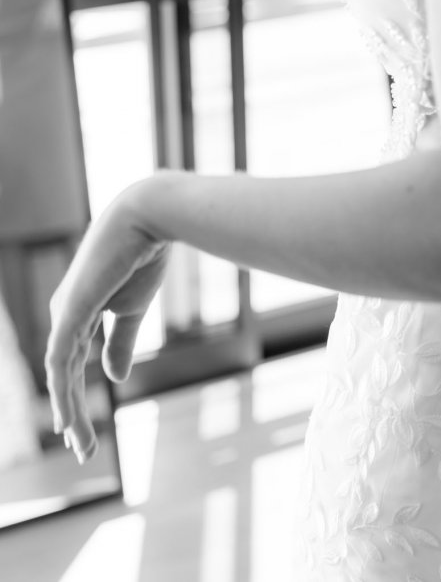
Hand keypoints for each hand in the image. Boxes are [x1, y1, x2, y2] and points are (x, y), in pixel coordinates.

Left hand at [46, 181, 168, 462]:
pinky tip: (67, 415)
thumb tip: (113, 377)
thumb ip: (121, 342)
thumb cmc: (144, 258)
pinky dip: (63, 390)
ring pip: (60, 374)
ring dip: (69, 410)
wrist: (148, 221)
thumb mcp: (133, 310)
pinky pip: (61, 359)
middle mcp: (66, 316)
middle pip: (62, 375)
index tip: (81, 432)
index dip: (75, 398)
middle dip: (71, 414)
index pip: (72, 365)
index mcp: (80, 314)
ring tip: (78, 443)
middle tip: (80, 450)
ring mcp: (66, 313)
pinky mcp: (72, 310)